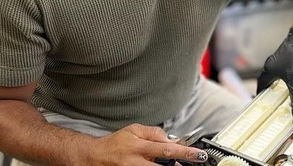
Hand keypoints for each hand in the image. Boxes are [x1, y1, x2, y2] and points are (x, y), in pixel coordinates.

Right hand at [84, 124, 207, 164]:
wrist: (93, 157)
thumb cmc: (114, 143)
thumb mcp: (133, 130)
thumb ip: (152, 133)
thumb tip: (170, 138)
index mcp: (138, 146)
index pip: (167, 148)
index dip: (185, 152)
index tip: (198, 154)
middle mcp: (136, 162)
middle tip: (194, 162)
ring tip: (177, 165)